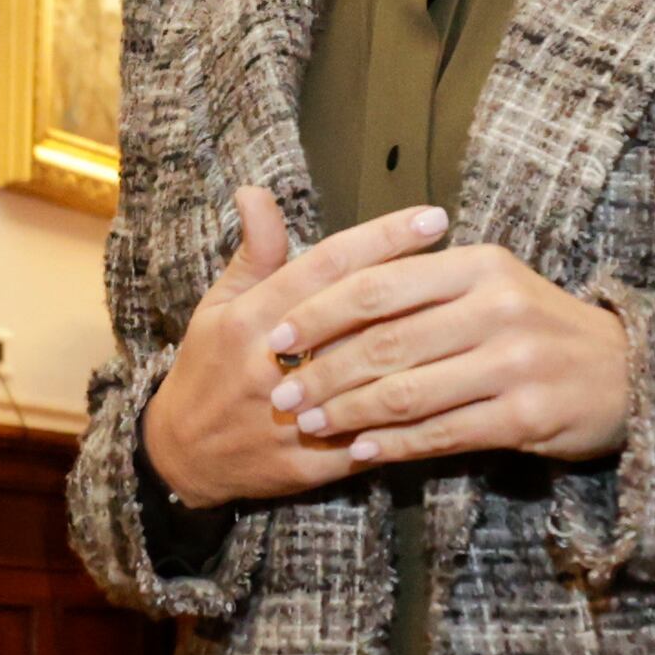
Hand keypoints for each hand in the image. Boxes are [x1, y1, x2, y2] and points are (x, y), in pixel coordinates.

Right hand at [139, 188, 453, 509]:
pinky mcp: (308, 463)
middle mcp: (269, 365)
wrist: (183, 456)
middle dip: (417, 287)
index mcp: (249, 319)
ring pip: (370, 380)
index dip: (383, 239)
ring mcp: (290, 416)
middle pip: (357, 320)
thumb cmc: (209, 367)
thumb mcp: (219, 305)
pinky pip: (371, 438)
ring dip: (423, 353)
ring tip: (471, 326)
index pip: (327, 267)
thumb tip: (255, 191)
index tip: (431, 218)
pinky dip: (410, 420)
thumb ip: (253, 253)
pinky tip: (453, 397)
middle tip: (471, 259)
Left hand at [268, 236, 632, 468]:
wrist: (626, 372)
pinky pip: (441, 433)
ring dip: (349, 411)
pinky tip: (360, 449)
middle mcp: (496, 307)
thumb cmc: (537, 326)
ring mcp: (513, 363)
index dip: (318, 312)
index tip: (276, 337)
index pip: (378, 284)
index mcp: (479, 265)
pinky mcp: (525, 415)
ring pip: (408, 391)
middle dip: (322, 371)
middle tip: (280, 393)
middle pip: (385, 341)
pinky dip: (393, 444)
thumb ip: (419, 282)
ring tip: (311, 425)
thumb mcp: (490, 283)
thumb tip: (329, 288)